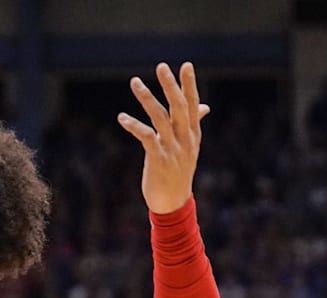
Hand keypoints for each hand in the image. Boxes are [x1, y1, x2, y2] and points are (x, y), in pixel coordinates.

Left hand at [117, 62, 209, 213]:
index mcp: (193, 134)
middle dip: (171, 86)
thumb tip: (204, 106)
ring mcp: (173, 149)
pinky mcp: (159, 160)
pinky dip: (134, 125)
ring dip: (147, 98)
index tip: (185, 65)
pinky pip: (147, 137)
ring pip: (160, 118)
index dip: (189, 85)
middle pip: (179, 107)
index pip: (193, 105)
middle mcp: (185, 139)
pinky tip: (122, 117)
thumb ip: (194, 124)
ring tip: (135, 82)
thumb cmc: (178, 172)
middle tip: (162, 66)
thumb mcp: (190, 147)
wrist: (174, 203)